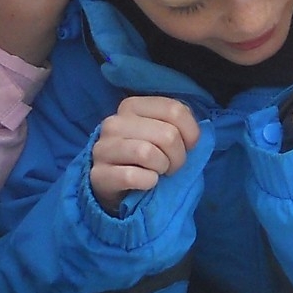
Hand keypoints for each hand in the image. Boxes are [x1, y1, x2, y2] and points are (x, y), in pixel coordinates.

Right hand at [91, 95, 200, 212]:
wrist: (115, 186)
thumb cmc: (145, 157)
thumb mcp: (161, 132)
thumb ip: (178, 124)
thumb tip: (194, 134)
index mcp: (132, 106)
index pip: (175, 110)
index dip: (191, 133)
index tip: (187, 146)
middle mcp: (114, 123)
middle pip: (167, 135)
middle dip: (179, 156)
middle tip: (172, 166)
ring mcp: (103, 148)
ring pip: (148, 153)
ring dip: (162, 168)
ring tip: (158, 172)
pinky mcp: (99, 174)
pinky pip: (132, 176)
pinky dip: (148, 182)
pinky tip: (146, 182)